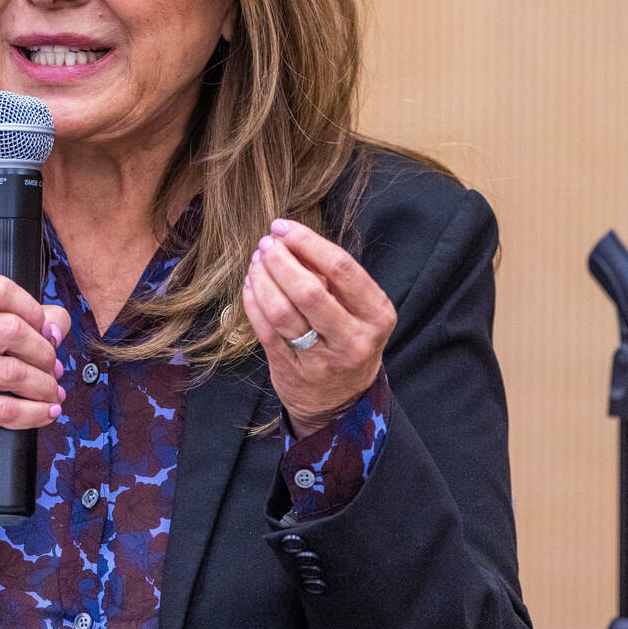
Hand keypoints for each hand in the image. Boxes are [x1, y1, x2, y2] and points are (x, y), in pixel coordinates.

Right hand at [0, 275, 71, 469]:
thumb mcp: (0, 329)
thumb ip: (40, 318)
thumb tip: (55, 330)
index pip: (0, 290)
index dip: (33, 311)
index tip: (45, 331)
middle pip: (11, 330)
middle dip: (44, 353)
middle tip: (54, 368)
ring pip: (10, 372)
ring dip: (43, 386)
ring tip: (52, 391)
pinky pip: (4, 409)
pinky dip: (34, 413)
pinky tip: (46, 412)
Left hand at [242, 219, 395, 437]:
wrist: (341, 402)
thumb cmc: (347, 339)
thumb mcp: (357, 310)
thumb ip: (331, 277)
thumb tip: (291, 239)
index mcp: (377, 315)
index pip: (342, 268)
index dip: (307, 242)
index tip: (283, 227)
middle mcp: (353, 339)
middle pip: (309, 290)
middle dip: (281, 260)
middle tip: (266, 243)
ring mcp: (322, 359)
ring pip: (282, 311)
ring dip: (263, 278)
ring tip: (257, 260)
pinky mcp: (292, 371)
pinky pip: (266, 330)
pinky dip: (253, 301)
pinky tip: (250, 283)